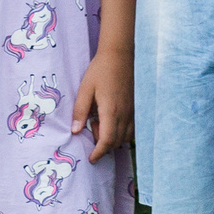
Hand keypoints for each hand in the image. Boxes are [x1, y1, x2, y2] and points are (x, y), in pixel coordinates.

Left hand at [73, 43, 133, 159]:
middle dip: (104, 144)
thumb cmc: (100, 70)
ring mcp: (133, 111)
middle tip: (93, 128)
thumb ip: (80, 111)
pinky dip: (123, 131)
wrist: (120, 55)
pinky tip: (113, 119)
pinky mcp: (137, 106)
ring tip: (101, 122)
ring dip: (114, 137)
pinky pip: (133, 127)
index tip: (92, 159)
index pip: (107, 140)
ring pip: (127, 136)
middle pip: (117, 141)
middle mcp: (125, 114)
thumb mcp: (85, 89)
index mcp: (111, 111)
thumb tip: (76, 131)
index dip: (99, 152)